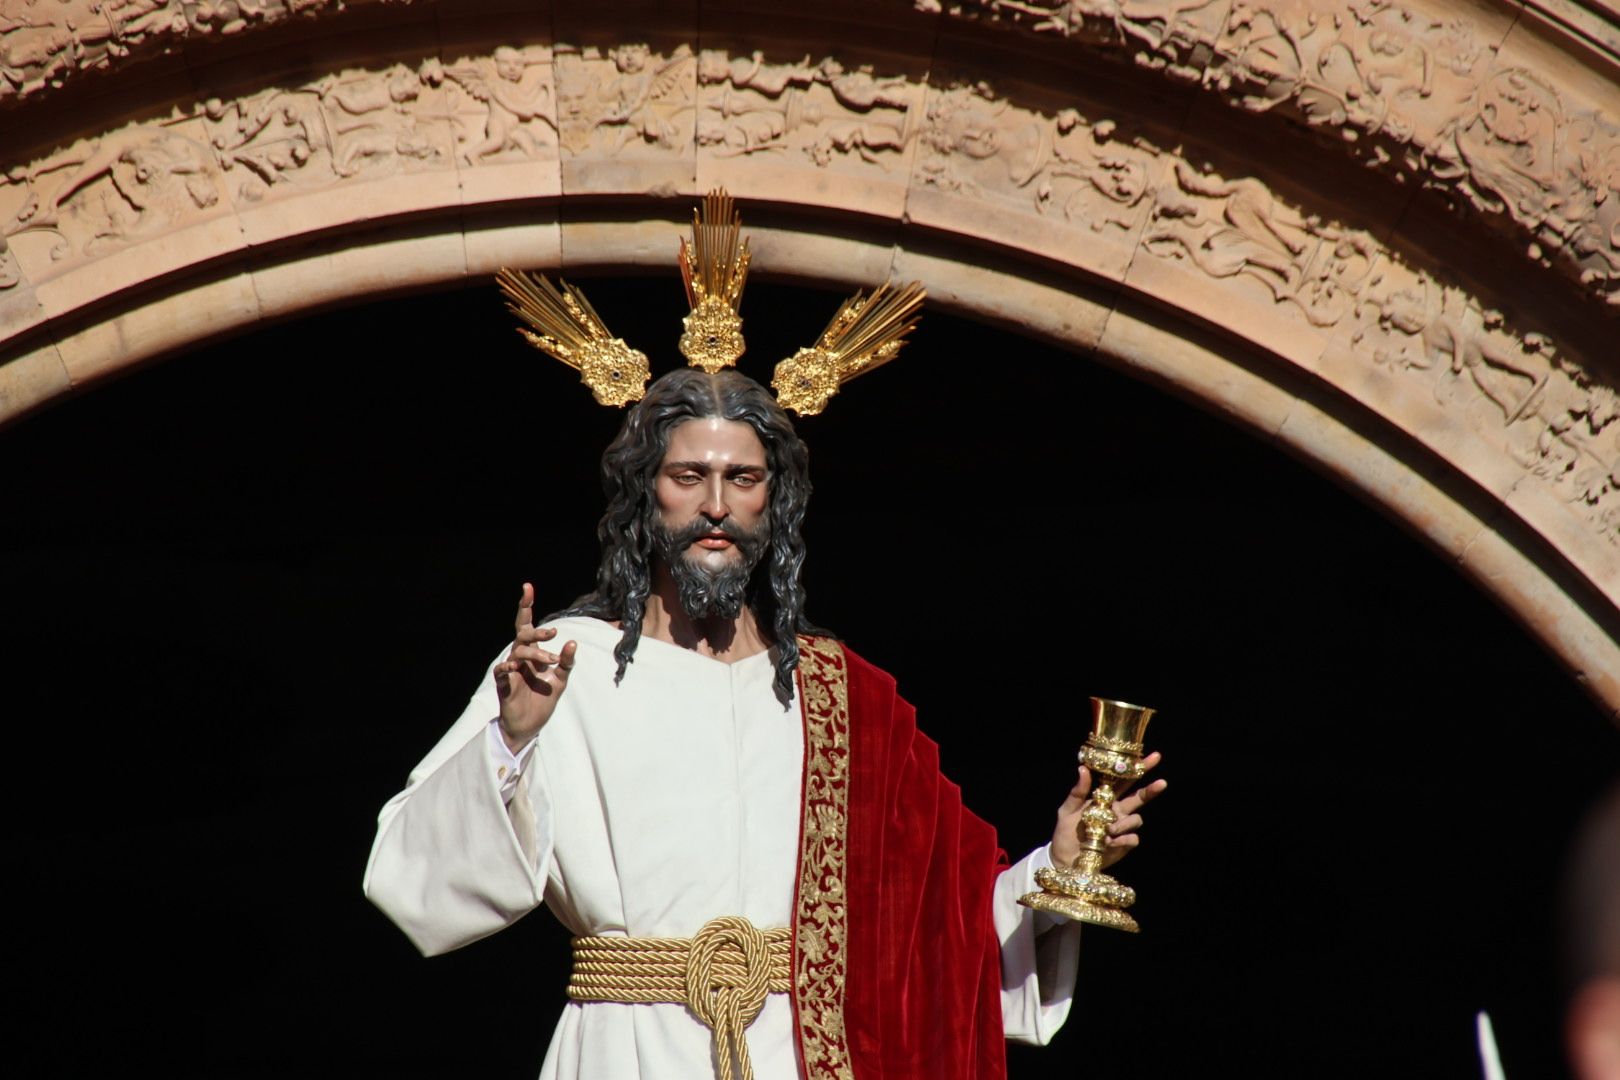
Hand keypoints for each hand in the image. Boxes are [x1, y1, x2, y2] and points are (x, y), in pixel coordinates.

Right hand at [493, 582, 576, 752]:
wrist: (530, 726)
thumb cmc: (542, 699)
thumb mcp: (560, 680)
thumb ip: (567, 662)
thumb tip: (573, 643)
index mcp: (532, 652)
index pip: (528, 625)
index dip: (526, 606)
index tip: (527, 587)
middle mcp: (520, 656)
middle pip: (522, 633)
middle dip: (537, 631)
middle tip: (554, 633)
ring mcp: (511, 668)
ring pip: (519, 650)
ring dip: (537, 653)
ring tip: (552, 662)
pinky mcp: (504, 684)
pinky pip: (501, 670)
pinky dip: (507, 666)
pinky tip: (513, 665)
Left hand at [1050, 751, 1166, 869]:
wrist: (1065, 858)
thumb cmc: (1066, 831)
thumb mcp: (1067, 809)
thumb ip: (1078, 791)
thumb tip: (1083, 768)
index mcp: (1104, 798)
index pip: (1124, 780)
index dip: (1138, 768)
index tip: (1152, 757)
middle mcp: (1116, 811)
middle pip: (1139, 797)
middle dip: (1151, 789)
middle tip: (1162, 783)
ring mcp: (1121, 827)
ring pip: (1136, 819)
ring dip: (1123, 824)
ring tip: (1107, 831)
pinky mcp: (1124, 844)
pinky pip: (1133, 838)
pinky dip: (1122, 839)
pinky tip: (1109, 843)